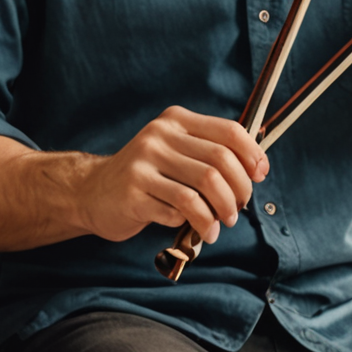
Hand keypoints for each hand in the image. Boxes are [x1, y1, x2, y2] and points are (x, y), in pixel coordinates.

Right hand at [75, 106, 267, 245]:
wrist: (92, 192)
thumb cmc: (146, 176)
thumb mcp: (175, 152)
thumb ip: (208, 154)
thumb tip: (256, 168)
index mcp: (175, 120)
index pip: (228, 131)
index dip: (252, 154)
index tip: (259, 176)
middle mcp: (159, 136)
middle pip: (220, 160)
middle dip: (239, 190)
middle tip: (238, 209)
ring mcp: (144, 163)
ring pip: (203, 186)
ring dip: (221, 211)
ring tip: (220, 225)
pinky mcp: (134, 191)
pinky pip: (179, 210)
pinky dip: (195, 223)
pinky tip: (195, 230)